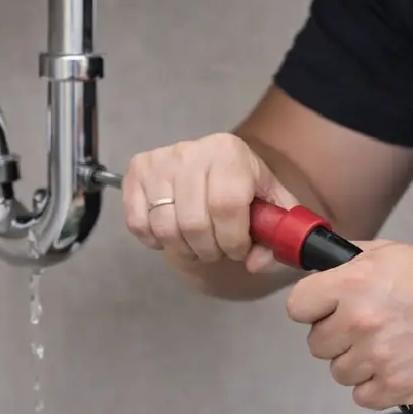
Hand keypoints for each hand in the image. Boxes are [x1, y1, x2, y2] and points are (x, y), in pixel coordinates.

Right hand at [122, 133, 297, 273]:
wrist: (219, 166)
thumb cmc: (247, 189)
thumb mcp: (273, 207)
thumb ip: (276, 236)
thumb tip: (254, 263)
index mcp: (230, 153)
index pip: (226, 206)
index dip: (232, 239)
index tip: (238, 251)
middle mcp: (192, 150)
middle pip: (193, 221)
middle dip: (208, 250)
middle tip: (217, 251)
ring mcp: (160, 159)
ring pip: (164, 226)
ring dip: (183, 249)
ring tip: (197, 245)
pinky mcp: (137, 170)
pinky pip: (138, 222)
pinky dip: (154, 240)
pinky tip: (173, 235)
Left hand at [286, 240, 412, 408]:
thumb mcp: (391, 253)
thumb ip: (349, 260)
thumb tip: (316, 266)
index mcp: (353, 283)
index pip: (297, 306)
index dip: (313, 307)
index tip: (326, 309)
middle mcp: (360, 321)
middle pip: (317, 343)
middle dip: (338, 336)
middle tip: (368, 326)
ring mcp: (377, 357)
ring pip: (339, 371)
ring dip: (358, 362)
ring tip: (389, 344)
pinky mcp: (394, 387)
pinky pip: (362, 395)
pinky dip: (376, 385)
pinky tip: (396, 364)